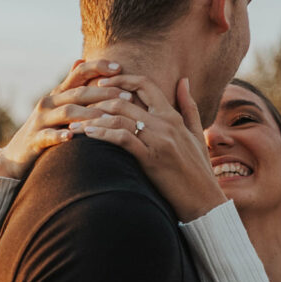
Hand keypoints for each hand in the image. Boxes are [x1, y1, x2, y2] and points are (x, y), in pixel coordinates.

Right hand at [0, 59, 129, 179]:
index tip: (120, 67)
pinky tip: (72, 136)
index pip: (79, 73)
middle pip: (79, 93)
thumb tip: (80, 60)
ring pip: (67, 113)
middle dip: (104, 94)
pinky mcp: (35, 139)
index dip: (98, 67)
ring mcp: (41, 120)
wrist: (19, 153)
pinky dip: (60, 136)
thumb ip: (71, 85)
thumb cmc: (47, 127)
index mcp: (59, 93)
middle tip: (126, 98)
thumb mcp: (58, 105)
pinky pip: (48, 136)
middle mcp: (49, 102)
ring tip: (108, 118)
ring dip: (89, 115)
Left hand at [77, 74, 227, 222]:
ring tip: (76, 123)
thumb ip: (189, 106)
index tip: (102, 83)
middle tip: (79, 105)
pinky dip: (103, 134)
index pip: (145, 84)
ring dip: (94, 119)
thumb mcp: (197, 134)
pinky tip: (89, 135)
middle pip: (124, 101)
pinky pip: (122, 139)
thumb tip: (183, 80)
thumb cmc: (199, 171)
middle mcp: (165, 124)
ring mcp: (158, 141)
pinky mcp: (151, 159)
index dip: (121, 80)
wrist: (204, 201)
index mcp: (173, 116)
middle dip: (97, 101)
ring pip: (119, 118)